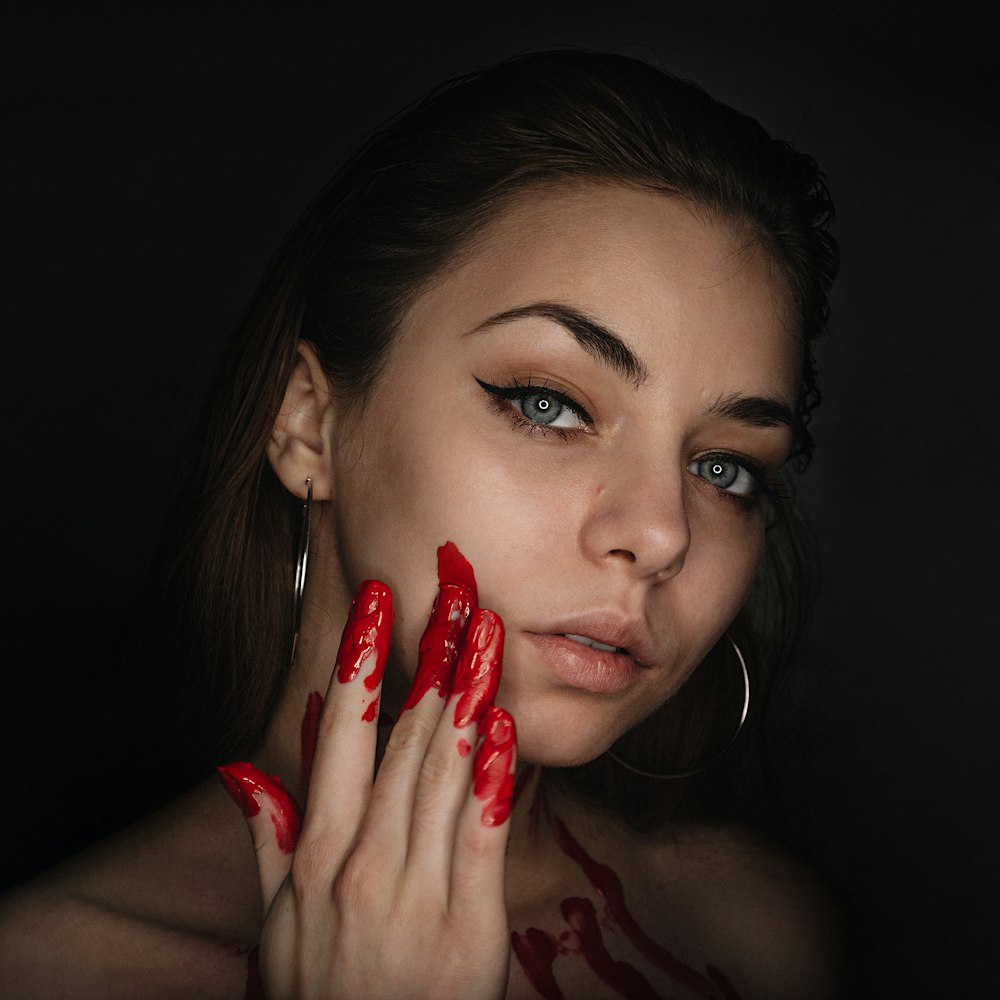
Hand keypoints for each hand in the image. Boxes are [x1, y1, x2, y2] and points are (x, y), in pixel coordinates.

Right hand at [219, 576, 516, 999]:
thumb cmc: (322, 997)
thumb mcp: (276, 924)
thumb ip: (268, 840)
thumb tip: (244, 771)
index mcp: (318, 856)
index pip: (342, 734)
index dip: (362, 661)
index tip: (380, 603)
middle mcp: (363, 862)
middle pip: (403, 736)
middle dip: (432, 656)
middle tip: (453, 591)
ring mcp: (416, 892)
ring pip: (443, 770)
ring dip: (468, 691)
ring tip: (485, 629)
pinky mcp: (467, 926)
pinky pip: (480, 835)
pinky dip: (491, 774)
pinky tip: (502, 723)